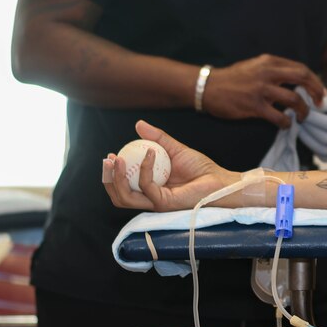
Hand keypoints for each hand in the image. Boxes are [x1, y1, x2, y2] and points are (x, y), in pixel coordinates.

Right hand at [103, 120, 233, 210]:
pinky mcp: (165, 202)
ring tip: (116, 159)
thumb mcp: (175, 149)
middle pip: (120, 196)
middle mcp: (152, 197)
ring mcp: (157, 202)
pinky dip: (144, 168)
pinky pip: (147, 185)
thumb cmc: (201, 169)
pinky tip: (148, 153)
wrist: (219, 179)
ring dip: (117, 179)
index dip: (112, 175)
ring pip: (127, 198)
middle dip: (108, 180)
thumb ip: (157, 138)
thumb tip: (138, 124)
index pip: (124, 188)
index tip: (110, 155)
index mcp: (151, 188)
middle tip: (107, 159)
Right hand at [200, 54, 325, 127]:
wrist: (208, 87)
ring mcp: (261, 90)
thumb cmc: (233, 78)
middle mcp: (268, 72)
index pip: (301, 68)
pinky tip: (285, 125)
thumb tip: (296, 80)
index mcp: (270, 61)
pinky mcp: (254, 106)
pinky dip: (286, 123)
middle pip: (303, 79)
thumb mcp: (255, 66)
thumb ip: (274, 70)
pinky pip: (278, 117)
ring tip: (302, 117)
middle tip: (320, 103)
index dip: (315, 81)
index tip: (321, 92)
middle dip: (316, 92)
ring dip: (303, 110)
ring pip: (294, 100)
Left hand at [299, 81, 326, 161]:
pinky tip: (305, 134)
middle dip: (308, 129)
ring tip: (298, 126)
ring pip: (323, 150)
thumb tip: (303, 108)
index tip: (301, 110)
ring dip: (307, 139)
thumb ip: (322, 103)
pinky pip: (323, 155)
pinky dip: (312, 146)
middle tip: (295, 118)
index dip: (315, 119)